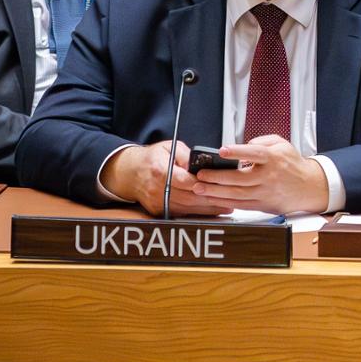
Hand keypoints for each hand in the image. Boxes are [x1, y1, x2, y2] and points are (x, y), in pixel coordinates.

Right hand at [103, 141, 226, 216]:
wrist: (129, 173)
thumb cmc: (152, 157)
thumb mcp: (169, 147)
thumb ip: (186, 155)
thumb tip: (202, 164)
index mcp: (160, 170)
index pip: (185, 180)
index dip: (203, 183)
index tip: (220, 184)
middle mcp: (157, 188)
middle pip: (189, 197)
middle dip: (212, 199)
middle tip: (231, 200)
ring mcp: (157, 202)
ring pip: (187, 208)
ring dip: (208, 209)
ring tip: (227, 207)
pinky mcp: (158, 210)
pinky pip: (181, 213)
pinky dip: (198, 213)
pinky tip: (212, 211)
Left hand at [193, 135, 329, 213]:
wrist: (309, 187)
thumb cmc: (293, 165)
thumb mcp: (282, 144)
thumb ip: (262, 140)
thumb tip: (242, 145)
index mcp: (274, 158)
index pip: (255, 154)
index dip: (238, 152)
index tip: (222, 150)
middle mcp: (270, 176)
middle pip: (240, 178)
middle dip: (217, 177)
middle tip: (201, 174)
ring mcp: (266, 192)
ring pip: (237, 194)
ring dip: (216, 192)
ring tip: (200, 188)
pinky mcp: (263, 205)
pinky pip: (241, 205)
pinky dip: (224, 202)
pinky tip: (212, 198)